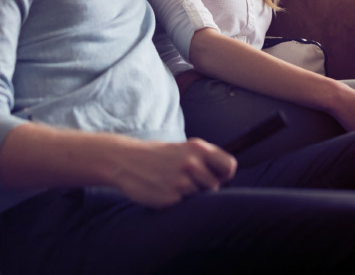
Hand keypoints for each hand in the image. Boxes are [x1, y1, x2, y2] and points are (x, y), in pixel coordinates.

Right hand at [110, 138, 236, 208]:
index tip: (217, 177)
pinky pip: (183, 206)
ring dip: (189, 196)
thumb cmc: (157, 156)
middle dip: (203, 187)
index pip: (229, 166)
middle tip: (185, 181)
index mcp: (198, 148)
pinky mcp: (171, 198)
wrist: (125, 161)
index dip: (224, 175)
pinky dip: (175, 202)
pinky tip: (162, 191)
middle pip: (214, 186)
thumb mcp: (183, 149)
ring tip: (172, 184)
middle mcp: (192, 163)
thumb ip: (204, 159)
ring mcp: (182, 182)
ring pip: (199, 198)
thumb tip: (226, 175)